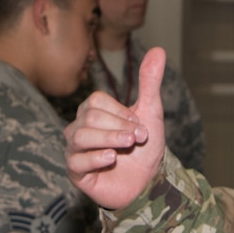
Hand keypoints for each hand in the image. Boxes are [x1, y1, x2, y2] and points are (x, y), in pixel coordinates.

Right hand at [65, 47, 166, 210]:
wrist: (148, 183)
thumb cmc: (144, 148)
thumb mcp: (151, 113)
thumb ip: (149, 82)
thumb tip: (158, 49)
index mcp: (93, 112)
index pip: (96, 102)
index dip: (120, 112)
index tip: (139, 125)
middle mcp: (79, 128)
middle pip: (89, 118)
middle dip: (118, 127)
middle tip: (138, 138)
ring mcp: (75, 151)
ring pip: (81, 137)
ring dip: (109, 139)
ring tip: (127, 146)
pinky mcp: (76, 172)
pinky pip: (76, 161)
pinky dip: (96, 158)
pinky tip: (112, 159)